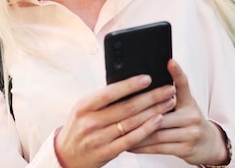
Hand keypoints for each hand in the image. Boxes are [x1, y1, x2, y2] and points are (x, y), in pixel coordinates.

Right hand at [54, 74, 175, 167]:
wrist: (67, 157)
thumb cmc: (78, 128)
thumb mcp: (83, 109)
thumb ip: (102, 99)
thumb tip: (130, 84)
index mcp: (84, 106)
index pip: (110, 92)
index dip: (131, 85)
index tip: (148, 78)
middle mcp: (91, 122)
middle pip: (127, 107)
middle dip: (151, 97)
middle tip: (168, 89)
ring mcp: (99, 139)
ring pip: (132, 122)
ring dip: (154, 111)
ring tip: (168, 102)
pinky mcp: (107, 153)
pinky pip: (132, 139)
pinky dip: (147, 129)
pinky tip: (158, 120)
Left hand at [129, 59, 229, 165]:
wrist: (209, 144)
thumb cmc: (189, 120)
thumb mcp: (184, 104)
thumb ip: (168, 95)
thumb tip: (145, 82)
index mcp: (189, 101)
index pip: (183, 84)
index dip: (177, 72)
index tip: (170, 61)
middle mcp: (192, 115)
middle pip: (161, 112)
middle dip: (139, 114)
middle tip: (119, 111)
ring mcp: (190, 133)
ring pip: (157, 132)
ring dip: (136, 133)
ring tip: (118, 131)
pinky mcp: (185, 149)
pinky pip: (158, 148)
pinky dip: (142, 147)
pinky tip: (129, 145)